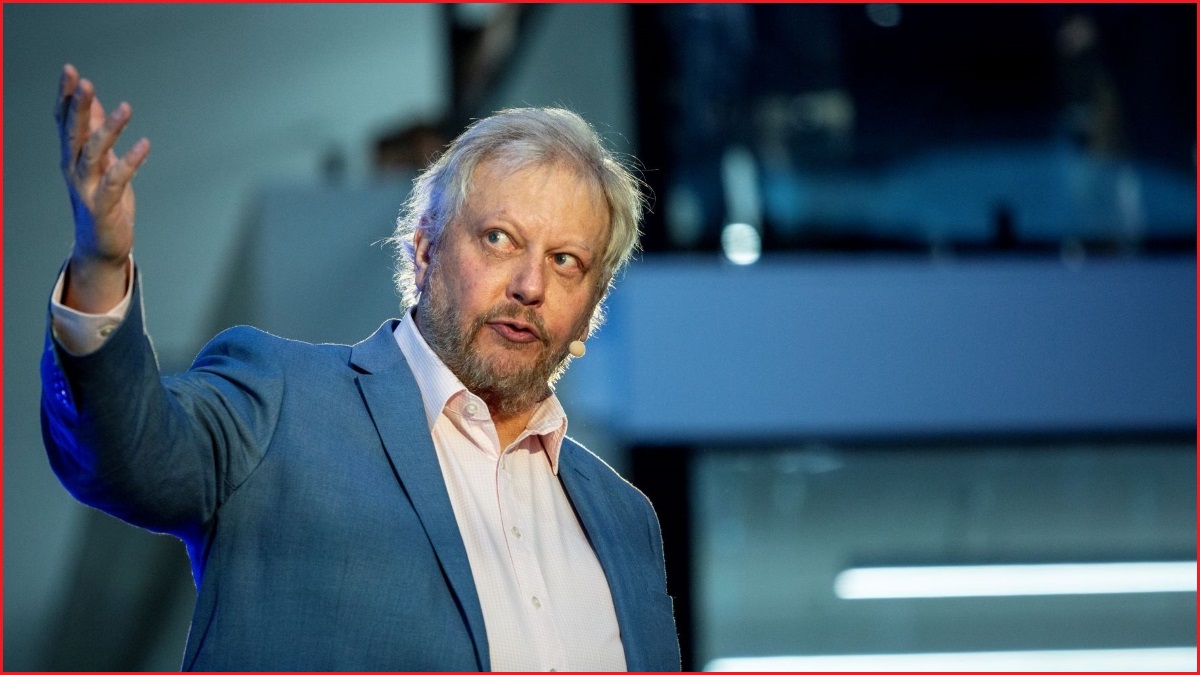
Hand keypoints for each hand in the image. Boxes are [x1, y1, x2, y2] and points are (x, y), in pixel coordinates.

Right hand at [55, 64, 150, 311]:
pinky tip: (145, 144)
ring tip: (125, 107)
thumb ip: (93, 132)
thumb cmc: (102, 200)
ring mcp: (86, 188)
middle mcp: (73, 170)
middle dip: (77, 107)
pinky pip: (116, 180)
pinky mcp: (103, 206)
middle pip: (72, 134)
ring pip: (92, 154)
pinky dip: (130, 161)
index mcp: (71, 158)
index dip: (65, 97)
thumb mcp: (98, 163)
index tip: (70, 71)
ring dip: (108, 130)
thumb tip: (93, 102)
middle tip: (84, 82)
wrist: (101, 246)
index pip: (64, 122)